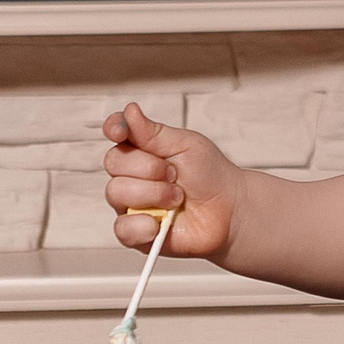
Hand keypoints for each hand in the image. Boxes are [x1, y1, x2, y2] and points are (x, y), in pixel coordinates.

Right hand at [102, 103, 243, 256]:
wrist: (229, 211)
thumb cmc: (210, 176)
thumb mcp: (186, 145)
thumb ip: (153, 132)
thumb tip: (129, 112)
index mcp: (143, 148)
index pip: (116, 132)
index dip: (114, 128)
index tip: (121, 131)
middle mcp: (132, 175)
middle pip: (113, 162)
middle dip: (149, 167)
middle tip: (175, 174)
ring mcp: (131, 203)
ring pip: (116, 192)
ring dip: (153, 194)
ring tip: (177, 198)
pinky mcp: (135, 232)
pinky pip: (121, 228)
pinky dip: (142, 225)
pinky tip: (160, 222)